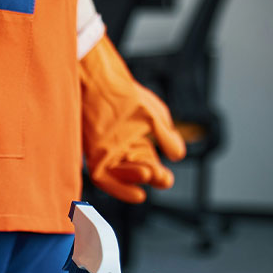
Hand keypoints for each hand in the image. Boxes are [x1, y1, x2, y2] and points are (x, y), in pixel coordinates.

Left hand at [80, 35, 185, 203]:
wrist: (99, 80)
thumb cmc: (125, 94)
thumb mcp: (152, 115)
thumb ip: (166, 135)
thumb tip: (179, 156)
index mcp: (136, 143)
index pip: (148, 164)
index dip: (158, 174)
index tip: (168, 179)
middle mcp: (120, 152)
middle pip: (137, 171)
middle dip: (152, 177)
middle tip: (165, 179)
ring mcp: (106, 153)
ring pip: (122, 175)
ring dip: (136, 179)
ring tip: (149, 175)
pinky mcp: (93, 154)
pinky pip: (104, 178)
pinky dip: (119, 188)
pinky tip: (136, 193)